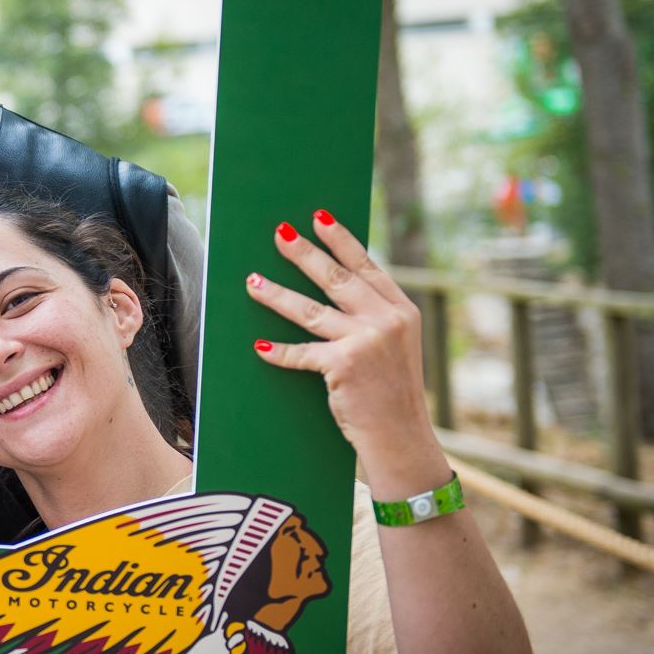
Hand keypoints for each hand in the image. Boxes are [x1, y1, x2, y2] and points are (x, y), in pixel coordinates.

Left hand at [246, 210, 452, 488]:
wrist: (402, 436)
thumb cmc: (391, 392)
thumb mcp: (395, 347)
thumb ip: (374, 316)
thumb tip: (338, 287)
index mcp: (402, 311)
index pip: (367, 267)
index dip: (342, 240)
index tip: (320, 217)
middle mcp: (387, 320)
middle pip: (336, 278)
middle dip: (304, 253)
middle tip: (279, 233)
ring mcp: (366, 341)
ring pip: (310, 310)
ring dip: (277, 294)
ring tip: (252, 281)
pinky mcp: (344, 364)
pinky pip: (301, 353)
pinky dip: (278, 351)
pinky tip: (259, 345)